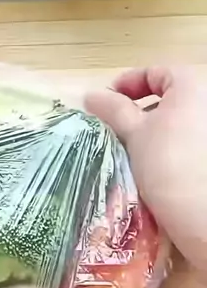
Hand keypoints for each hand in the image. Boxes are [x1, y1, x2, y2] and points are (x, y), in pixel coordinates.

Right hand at [85, 66, 206, 268]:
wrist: (203, 215)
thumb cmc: (169, 164)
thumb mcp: (134, 133)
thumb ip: (112, 109)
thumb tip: (91, 95)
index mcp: (192, 86)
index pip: (155, 71)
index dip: (126, 83)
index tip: (104, 103)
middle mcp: (206, 104)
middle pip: (166, 98)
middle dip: (136, 111)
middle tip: (114, 129)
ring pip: (174, 123)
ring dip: (149, 132)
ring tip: (129, 152)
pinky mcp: (205, 158)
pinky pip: (185, 144)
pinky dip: (165, 149)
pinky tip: (150, 170)